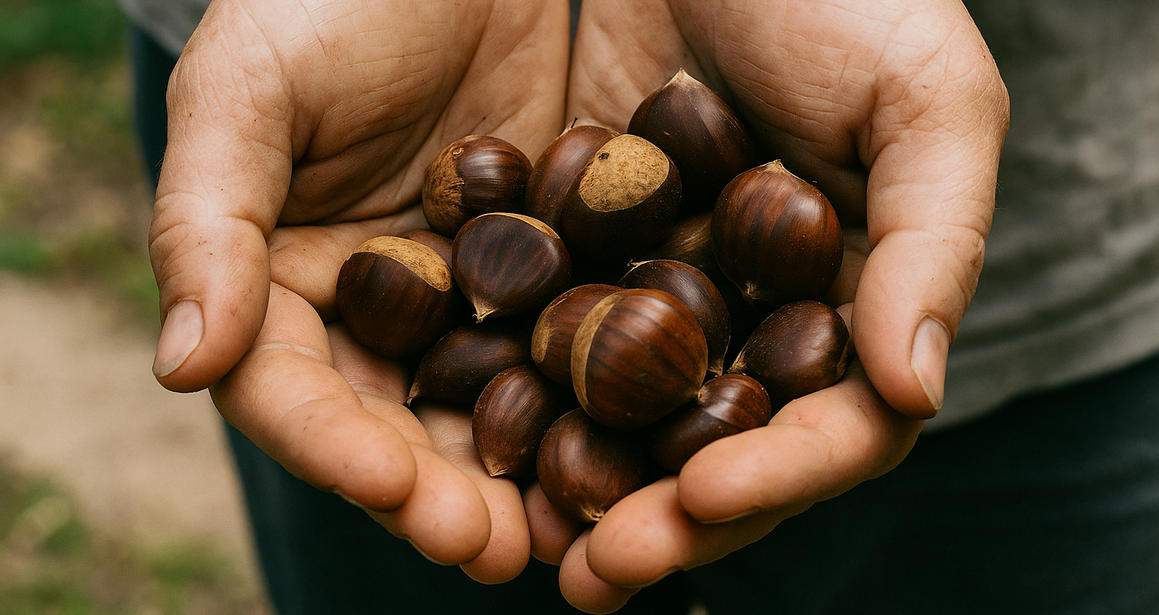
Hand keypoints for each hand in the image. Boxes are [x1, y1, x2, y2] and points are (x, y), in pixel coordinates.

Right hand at [148, 0, 570, 579]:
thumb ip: (206, 223)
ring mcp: (462, 295)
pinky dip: (585, 403)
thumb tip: (179, 368)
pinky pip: (562, 346)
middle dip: (437, 495)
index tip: (392, 490)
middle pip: (394, 425)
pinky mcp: (544, 269)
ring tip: (564, 534)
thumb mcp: (248, 91)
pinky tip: (630, 448)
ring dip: (516, 479)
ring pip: (482, 407)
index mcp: (277, 281)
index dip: (334, 447)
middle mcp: (370, 309)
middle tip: (492, 551)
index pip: (289, 389)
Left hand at [537, 0, 1009, 609]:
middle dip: (667, 515)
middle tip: (600, 567)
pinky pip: (544, 344)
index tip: (706, 493)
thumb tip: (917, 390)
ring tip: (527, 544)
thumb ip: (934, 239)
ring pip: (626, 422)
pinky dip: (514, 400)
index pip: (833, 426)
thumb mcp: (922, 96)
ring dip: (580, 489)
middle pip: (719, 448)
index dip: (780, 472)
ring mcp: (663, 295)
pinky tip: (467, 443)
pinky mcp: (577, 257)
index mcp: (848, 303)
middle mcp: (755, 319)